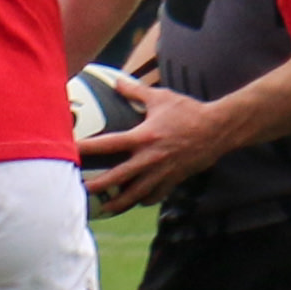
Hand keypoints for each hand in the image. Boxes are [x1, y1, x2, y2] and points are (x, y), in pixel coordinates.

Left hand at [76, 69, 237, 209]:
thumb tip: (117, 81)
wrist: (219, 129)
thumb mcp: (161, 98)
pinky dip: (144, 199)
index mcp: (144, 137)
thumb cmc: (189, 111)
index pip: (108, 144)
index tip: (70, 152)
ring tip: (104, 208)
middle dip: (99, 186)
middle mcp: (151, 158)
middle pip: (119, 177)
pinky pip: (156, 195)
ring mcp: (163, 172)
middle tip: (81, 191)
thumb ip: (136, 91)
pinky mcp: (175, 179)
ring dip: (119, 202)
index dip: (87, 149)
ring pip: (137, 193)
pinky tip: (135, 201)